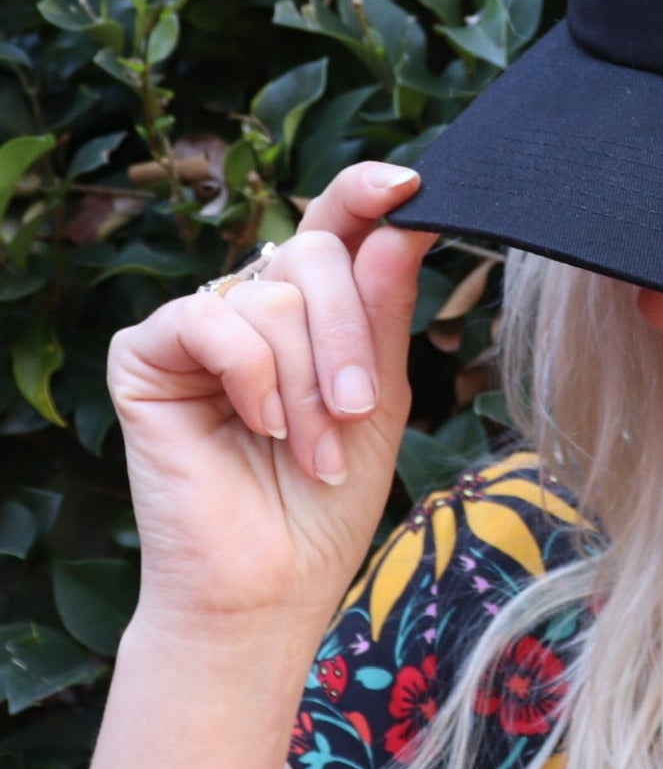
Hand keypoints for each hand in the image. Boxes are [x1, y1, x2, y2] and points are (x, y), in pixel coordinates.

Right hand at [107, 162, 436, 639]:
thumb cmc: (329, 495)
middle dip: (349, 336)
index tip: (409, 185)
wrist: (272, 583)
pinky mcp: (147, 354)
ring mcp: (201, 325)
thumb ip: (383, 309)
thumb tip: (400, 223)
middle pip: (315, 253)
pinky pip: (212, 319)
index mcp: (314, 305)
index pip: (337, 223)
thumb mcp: (379, 393)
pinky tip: (256, 427)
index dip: (368, 193)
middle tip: (357, 410)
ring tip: (312, 449)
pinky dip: (251, 375)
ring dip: (306, 383)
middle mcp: (256, 302)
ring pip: (273, 295)